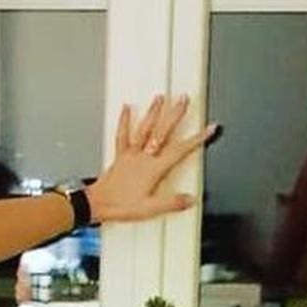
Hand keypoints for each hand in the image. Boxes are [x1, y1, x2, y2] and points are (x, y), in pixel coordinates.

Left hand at [85, 93, 217, 223]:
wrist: (96, 204)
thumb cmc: (119, 205)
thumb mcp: (150, 209)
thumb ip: (172, 203)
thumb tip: (190, 199)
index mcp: (154, 169)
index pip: (180, 150)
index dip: (197, 138)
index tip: (210, 128)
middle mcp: (143, 157)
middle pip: (162, 131)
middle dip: (175, 114)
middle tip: (184, 98)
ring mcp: (130, 154)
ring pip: (144, 129)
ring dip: (152, 112)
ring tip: (160, 97)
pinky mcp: (119, 156)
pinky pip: (122, 135)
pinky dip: (123, 121)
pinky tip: (126, 108)